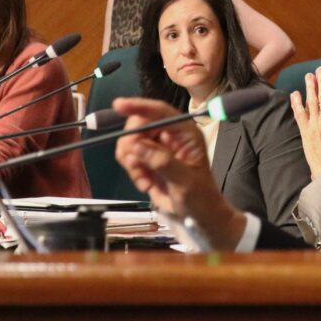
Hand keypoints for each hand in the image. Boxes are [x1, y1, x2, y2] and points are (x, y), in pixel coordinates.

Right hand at [113, 97, 246, 249]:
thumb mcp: (185, 181)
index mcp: (186, 133)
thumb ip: (163, 162)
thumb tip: (137, 147)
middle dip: (131, 144)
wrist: (197, 215)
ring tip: (147, 180)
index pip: (161, 112)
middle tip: (134, 165)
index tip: (119, 105)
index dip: (140, 106)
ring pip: (129, 142)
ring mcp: (157, 146)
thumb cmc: (200, 197)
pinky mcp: (147, 159)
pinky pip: (128, 157)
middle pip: (138, 125)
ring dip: (132, 163)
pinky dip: (133, 171)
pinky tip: (147, 184)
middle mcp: (170, 135)